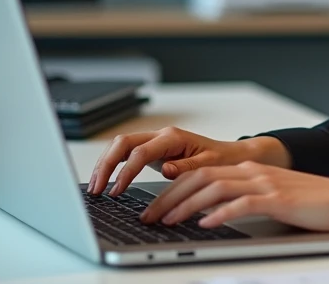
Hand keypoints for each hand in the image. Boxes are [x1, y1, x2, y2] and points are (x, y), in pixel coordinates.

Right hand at [87, 127, 291, 196]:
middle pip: (122, 143)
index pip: (140, 152)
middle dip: (105, 165)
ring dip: (105, 164)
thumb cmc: (223, 160)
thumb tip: (166, 169)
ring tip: (96, 187)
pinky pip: (127, 153)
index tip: (116, 191)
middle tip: (96, 190)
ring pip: (120, 146)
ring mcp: (156, 141)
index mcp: (173, 138)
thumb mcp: (209, 165)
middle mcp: (161, 136)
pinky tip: (107, 181)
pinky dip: (113, 165)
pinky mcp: (154, 150)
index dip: (125, 172)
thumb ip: (186, 168)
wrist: (232, 155)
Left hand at [138, 161, 328, 236]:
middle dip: (169, 197)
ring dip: (185, 205)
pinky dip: (219, 213)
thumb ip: (245, 199)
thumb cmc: (312, 204)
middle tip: (150, 216)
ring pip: (213, 187)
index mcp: (250, 170)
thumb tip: (213, 214)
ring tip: (168, 221)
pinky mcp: (276, 199)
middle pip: (200, 177)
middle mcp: (253, 172)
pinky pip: (241, 203)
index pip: (201, 173)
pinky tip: (206, 223)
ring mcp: (264, 184)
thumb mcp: (273, 197)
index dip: (174, 189)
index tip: (156, 207)